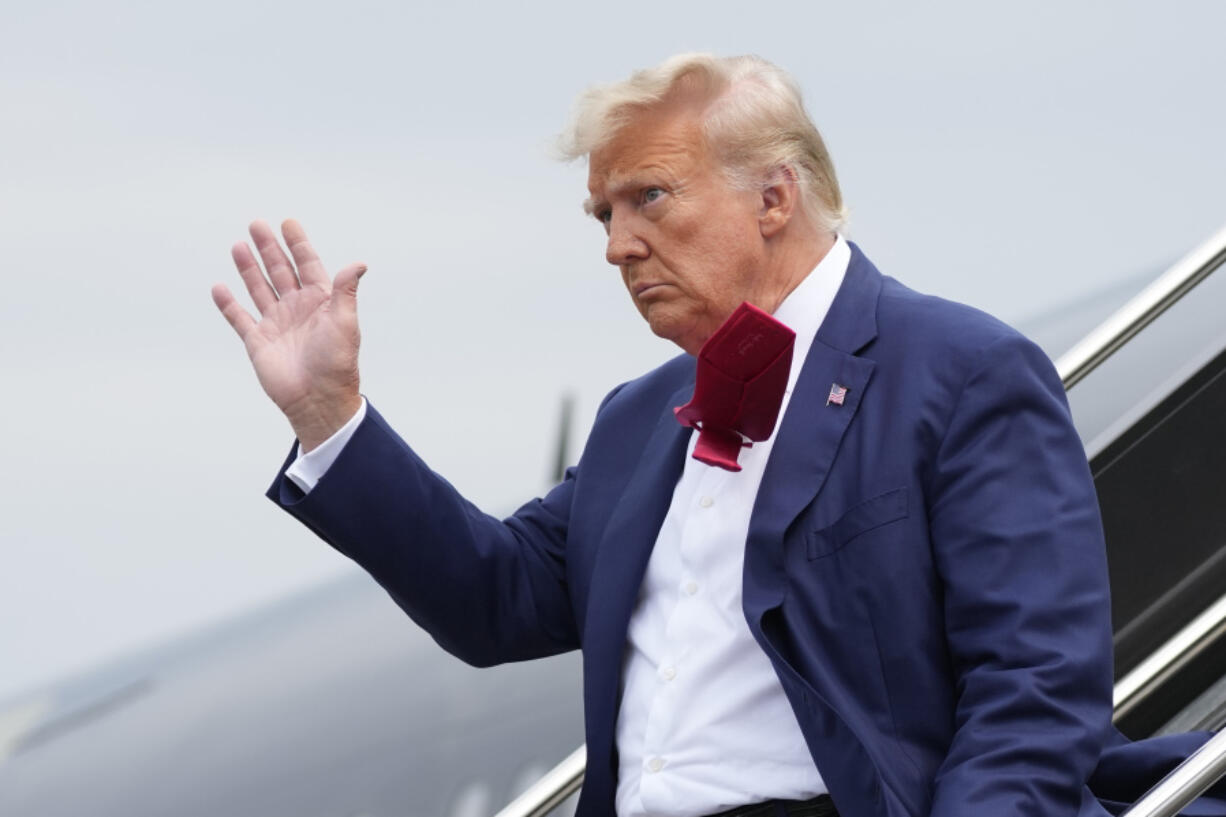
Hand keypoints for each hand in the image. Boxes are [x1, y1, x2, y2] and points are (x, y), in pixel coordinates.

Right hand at [212, 219, 365, 451]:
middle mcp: (297, 308)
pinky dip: (228, 304)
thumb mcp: (345, 322)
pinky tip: (220, 287)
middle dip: (269, 248)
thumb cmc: (337, 363)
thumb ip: (345, 291)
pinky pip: (239, 318)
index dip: (298, 244)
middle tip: (257, 224)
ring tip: (239, 245)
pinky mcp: (258, 341)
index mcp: (320, 301)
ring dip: (249, 268)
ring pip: (259, 288)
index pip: (308, 265)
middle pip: (280, 271)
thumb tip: (359, 263)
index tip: (288, 223)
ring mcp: (276, 323)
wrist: (317, 399)